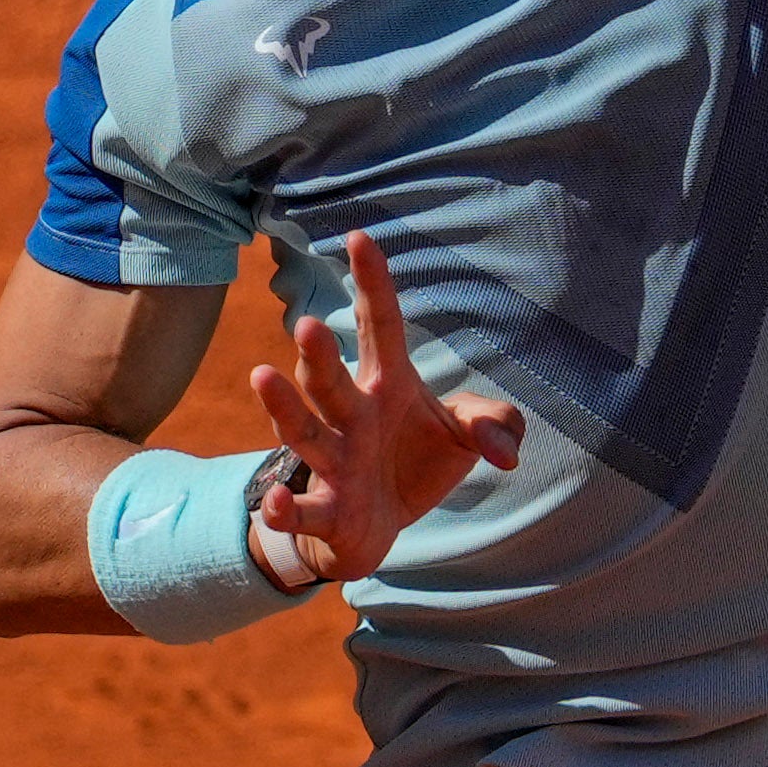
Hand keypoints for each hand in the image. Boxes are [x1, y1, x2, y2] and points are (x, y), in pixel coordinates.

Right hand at [244, 233, 525, 582]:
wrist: (376, 529)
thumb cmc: (415, 464)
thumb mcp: (466, 436)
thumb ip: (496, 425)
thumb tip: (504, 452)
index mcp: (389, 386)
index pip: (382, 327)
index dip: (373, 285)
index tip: (360, 237)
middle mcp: (354, 417)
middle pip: (332, 381)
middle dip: (319, 355)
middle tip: (309, 323)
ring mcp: (336, 463)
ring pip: (306, 433)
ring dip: (285, 409)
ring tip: (263, 377)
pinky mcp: (328, 510)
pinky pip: (302, 510)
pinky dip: (283, 509)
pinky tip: (272, 503)